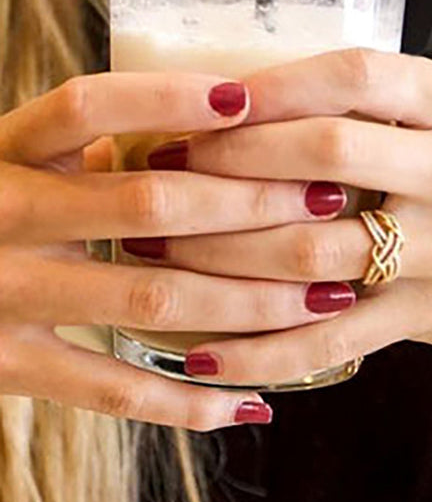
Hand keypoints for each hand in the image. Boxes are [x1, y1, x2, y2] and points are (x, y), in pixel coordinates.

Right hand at [0, 72, 351, 428]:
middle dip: (252, 204)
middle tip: (329, 201)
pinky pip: (110, 391)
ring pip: (152, 297)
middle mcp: (3, 215)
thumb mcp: (19, 159)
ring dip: (250, 301)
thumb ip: (89, 146)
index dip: (167, 99)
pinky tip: (250, 402)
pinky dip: (186, 402)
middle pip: (151, 204)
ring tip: (325, 298)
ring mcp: (2, 296)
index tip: (250, 99)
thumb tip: (208, 114)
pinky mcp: (5, 366)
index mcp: (8, 151)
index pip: (88, 108)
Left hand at [147, 49, 431, 383]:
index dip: (274, 84)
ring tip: (156, 251)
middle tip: (161, 169)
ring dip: (224, 255)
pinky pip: (335, 338)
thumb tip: (248, 97)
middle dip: (233, 161)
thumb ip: (377, 106)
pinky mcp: (431, 315)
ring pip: (317, 252)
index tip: (204, 97)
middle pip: (329, 156)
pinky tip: (205, 353)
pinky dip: (264, 349)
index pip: (358, 77)